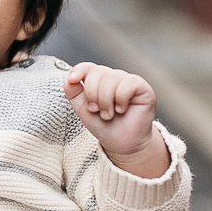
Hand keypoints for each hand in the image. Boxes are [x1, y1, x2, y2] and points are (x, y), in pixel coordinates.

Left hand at [65, 62, 169, 176]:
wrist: (121, 143)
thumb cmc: (104, 126)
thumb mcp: (82, 108)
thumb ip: (73, 91)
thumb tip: (69, 78)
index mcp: (99, 80)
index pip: (88, 67)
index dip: (79, 70)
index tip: (73, 79)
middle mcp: (113, 77)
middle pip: (97, 73)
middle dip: (92, 95)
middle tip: (97, 111)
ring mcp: (128, 81)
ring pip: (111, 79)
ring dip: (106, 102)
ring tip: (108, 114)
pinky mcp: (142, 87)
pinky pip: (127, 84)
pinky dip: (121, 99)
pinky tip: (122, 109)